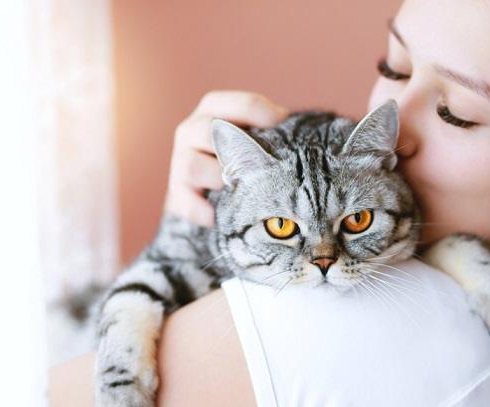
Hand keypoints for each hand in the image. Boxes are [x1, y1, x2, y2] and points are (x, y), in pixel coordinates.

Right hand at [165, 90, 288, 226]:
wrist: (210, 191)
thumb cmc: (245, 159)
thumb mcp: (258, 138)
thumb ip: (278, 132)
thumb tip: (313, 135)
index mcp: (216, 108)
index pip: (244, 104)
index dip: (268, 117)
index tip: (287, 130)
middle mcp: (192, 130)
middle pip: (210, 131)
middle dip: (239, 151)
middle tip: (264, 168)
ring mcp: (180, 161)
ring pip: (193, 166)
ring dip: (220, 179)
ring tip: (240, 192)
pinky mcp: (176, 194)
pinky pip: (184, 202)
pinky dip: (202, 211)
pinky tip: (218, 218)